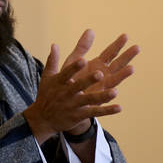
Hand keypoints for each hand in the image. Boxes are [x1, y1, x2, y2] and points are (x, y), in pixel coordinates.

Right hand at [23, 30, 137, 142]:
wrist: (43, 119)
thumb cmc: (47, 94)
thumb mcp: (48, 77)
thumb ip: (53, 60)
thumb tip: (55, 44)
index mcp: (59, 82)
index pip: (67, 73)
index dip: (74, 67)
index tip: (82, 59)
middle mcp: (67, 93)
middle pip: (79, 86)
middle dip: (89, 80)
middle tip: (100, 73)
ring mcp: (74, 105)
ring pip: (90, 100)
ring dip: (103, 96)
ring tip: (115, 91)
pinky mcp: (80, 115)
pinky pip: (95, 113)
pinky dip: (107, 111)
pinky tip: (119, 107)